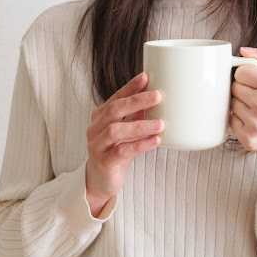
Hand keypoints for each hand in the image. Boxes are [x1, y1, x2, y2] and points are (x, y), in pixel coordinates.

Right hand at [85, 71, 163, 216]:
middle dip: (136, 101)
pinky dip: (140, 145)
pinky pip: (122, 151)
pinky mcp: (104, 162)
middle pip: (114, 110)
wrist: (102, 180)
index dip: (130, 87)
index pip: (116, 97)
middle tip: (157, 96)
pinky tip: (155, 141)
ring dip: (140, 126)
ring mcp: (97, 145)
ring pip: (115, 130)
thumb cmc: (117, 151)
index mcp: (101, 116)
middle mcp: (96, 128)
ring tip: (161, 124)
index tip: (146, 76)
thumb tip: (158, 98)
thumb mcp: (127, 131)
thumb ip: (137, 116)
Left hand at [230, 47, 256, 158]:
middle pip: (235, 87)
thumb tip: (243, 51)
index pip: (242, 71)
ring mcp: (256, 124)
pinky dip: (241, 120)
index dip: (249, 74)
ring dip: (242, 104)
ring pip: (232, 103)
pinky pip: (232, 120)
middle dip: (245, 89)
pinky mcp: (249, 139)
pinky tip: (256, 121)